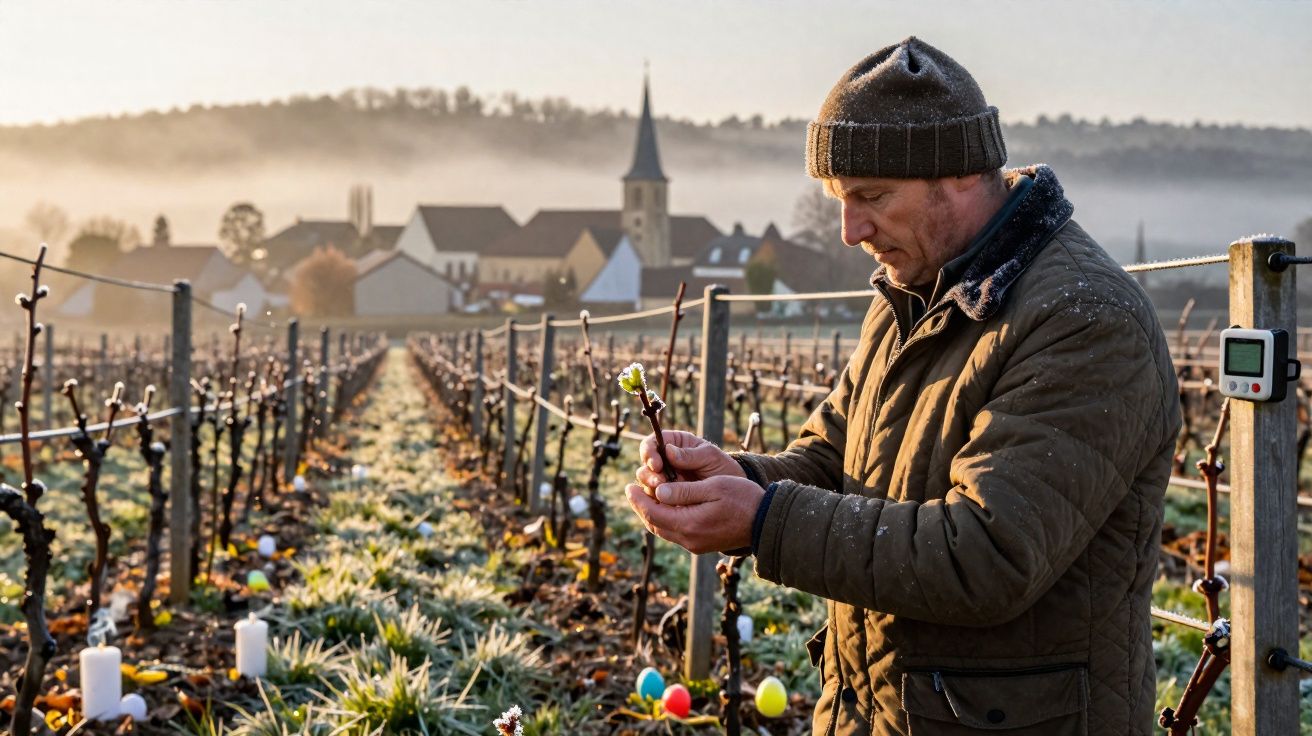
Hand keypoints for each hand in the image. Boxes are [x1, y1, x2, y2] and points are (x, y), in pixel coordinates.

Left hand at [624, 475, 762, 553]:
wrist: (765, 522)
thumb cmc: (742, 498)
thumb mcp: (714, 487)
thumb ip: (684, 491)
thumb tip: (658, 491)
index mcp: (689, 524)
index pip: (653, 513)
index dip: (638, 500)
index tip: (628, 486)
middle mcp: (688, 539)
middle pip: (654, 524)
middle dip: (641, 507)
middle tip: (631, 490)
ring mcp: (694, 544)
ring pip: (663, 530)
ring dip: (651, 513)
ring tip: (644, 497)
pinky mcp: (700, 545)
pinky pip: (674, 533)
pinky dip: (664, 519)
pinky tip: (664, 507)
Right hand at [636, 430, 744, 493]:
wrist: (734, 493)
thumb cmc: (723, 468)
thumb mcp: (711, 458)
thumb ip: (691, 455)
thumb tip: (668, 451)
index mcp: (674, 444)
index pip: (652, 443)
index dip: (649, 452)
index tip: (657, 465)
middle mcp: (665, 461)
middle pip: (645, 464)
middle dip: (648, 474)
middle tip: (658, 482)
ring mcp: (665, 479)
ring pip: (646, 482)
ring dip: (650, 488)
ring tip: (661, 493)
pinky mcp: (667, 497)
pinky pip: (654, 498)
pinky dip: (656, 501)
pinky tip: (663, 505)